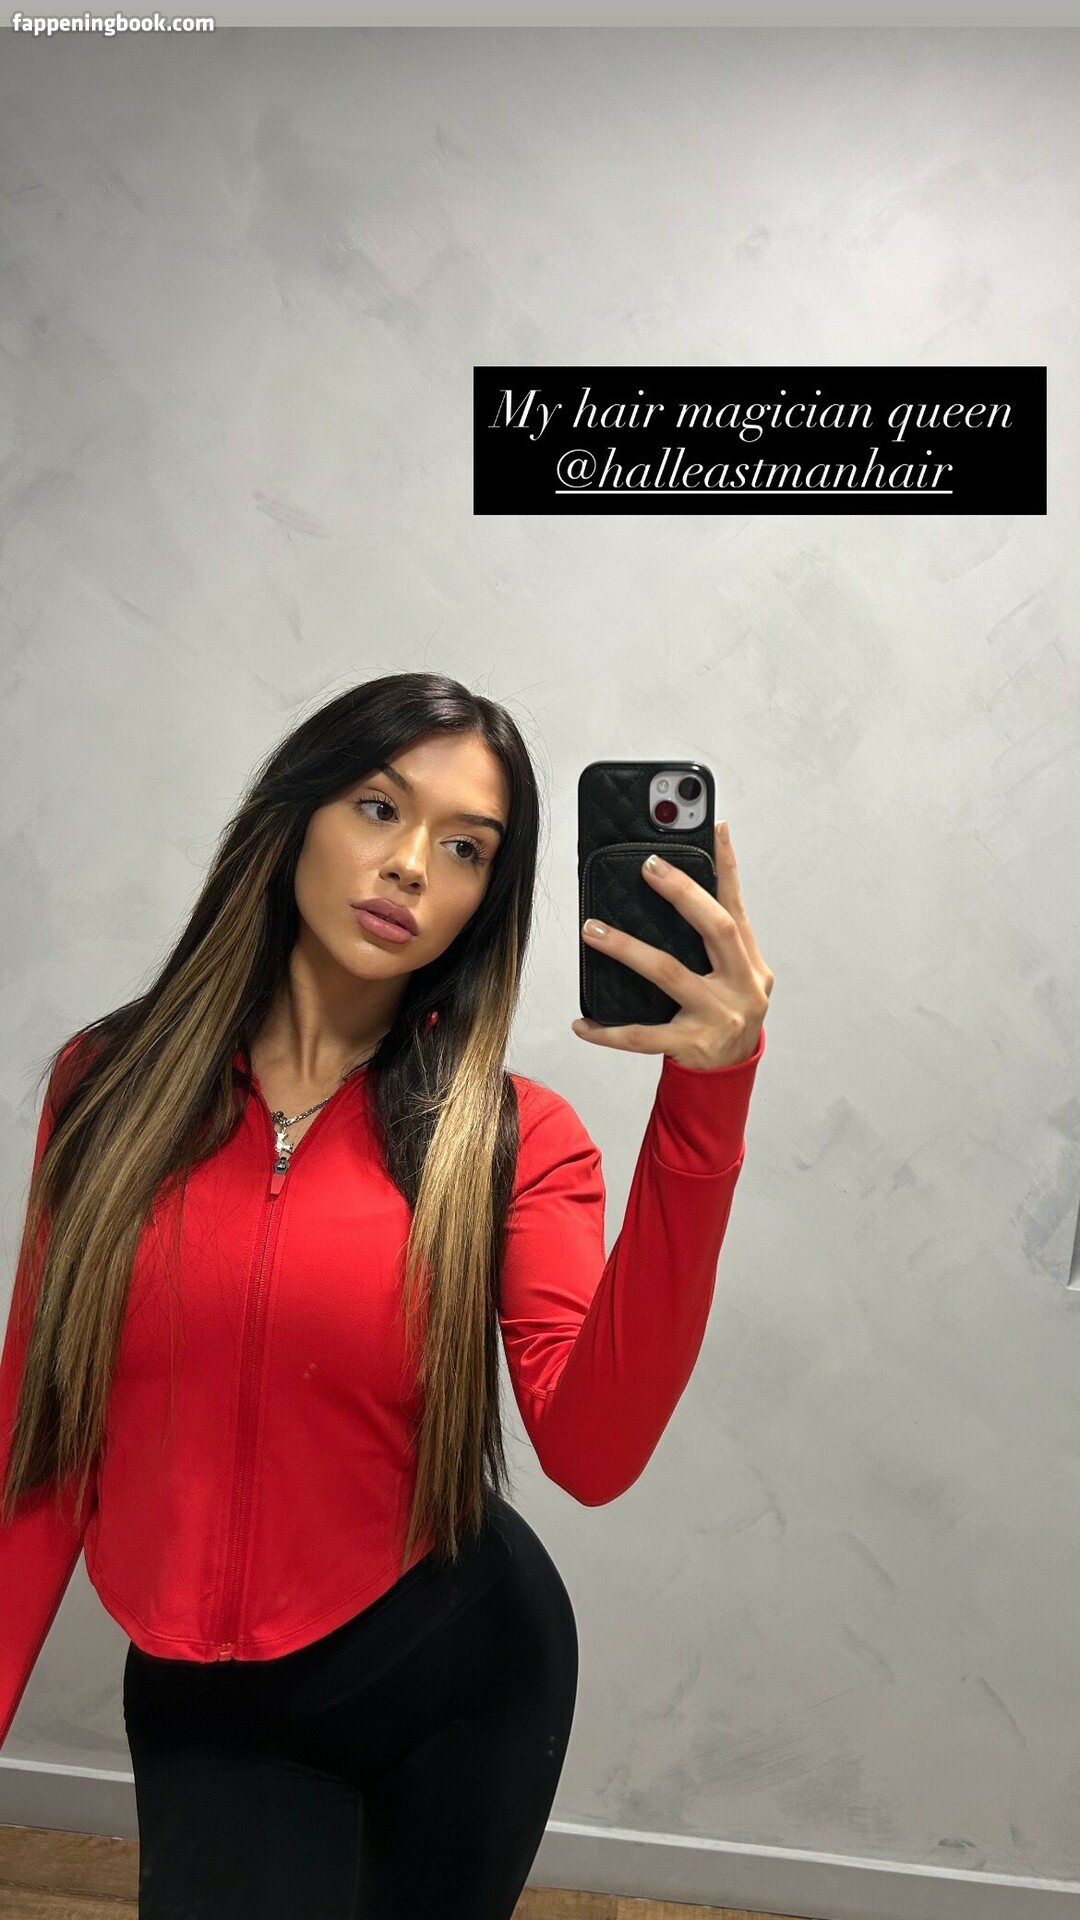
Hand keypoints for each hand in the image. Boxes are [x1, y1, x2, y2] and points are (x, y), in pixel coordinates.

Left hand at [571, 820, 774, 1069]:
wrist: (730, 1070)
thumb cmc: (726, 1008)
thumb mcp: (735, 971)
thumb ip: (718, 936)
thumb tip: (685, 883)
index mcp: (750, 961)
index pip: (736, 905)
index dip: (727, 866)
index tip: (714, 827)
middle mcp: (740, 985)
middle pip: (714, 929)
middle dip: (682, 893)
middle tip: (646, 867)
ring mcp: (717, 1016)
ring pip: (668, 974)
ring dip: (627, 948)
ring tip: (591, 930)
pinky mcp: (690, 1045)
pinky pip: (642, 1036)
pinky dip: (609, 1031)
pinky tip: (582, 1024)